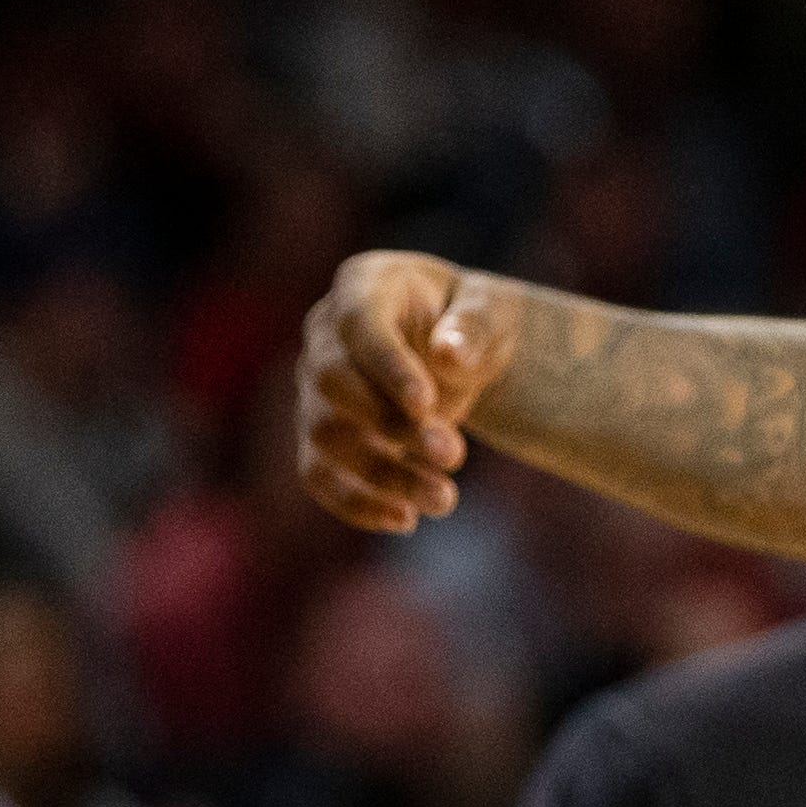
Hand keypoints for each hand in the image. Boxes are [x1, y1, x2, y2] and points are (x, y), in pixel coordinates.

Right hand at [295, 251, 521, 531]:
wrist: (460, 350)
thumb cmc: (472, 320)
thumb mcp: (491, 311)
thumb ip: (473, 327)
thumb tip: (446, 357)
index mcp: (362, 287)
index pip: (360, 326)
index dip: (388, 366)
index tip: (428, 404)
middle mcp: (324, 337)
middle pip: (334, 385)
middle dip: (392, 426)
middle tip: (453, 455)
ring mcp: (314, 388)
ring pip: (325, 438)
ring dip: (382, 474)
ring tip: (445, 501)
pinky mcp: (320, 436)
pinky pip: (317, 474)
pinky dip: (355, 502)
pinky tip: (405, 519)